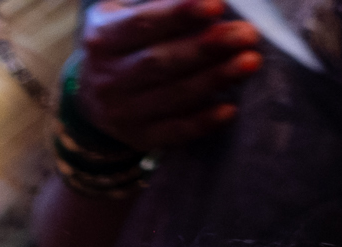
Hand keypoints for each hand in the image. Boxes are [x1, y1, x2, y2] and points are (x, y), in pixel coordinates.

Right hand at [75, 0, 263, 153]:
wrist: (91, 97)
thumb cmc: (126, 42)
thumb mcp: (125, 13)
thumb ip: (157, 2)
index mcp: (103, 38)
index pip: (141, 24)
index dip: (179, 14)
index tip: (217, 5)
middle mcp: (107, 78)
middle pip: (158, 62)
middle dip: (206, 48)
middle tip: (246, 34)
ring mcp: (121, 112)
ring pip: (171, 97)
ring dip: (213, 80)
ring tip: (250, 62)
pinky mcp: (138, 137)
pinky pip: (172, 132)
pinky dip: (202, 123)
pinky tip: (230, 109)